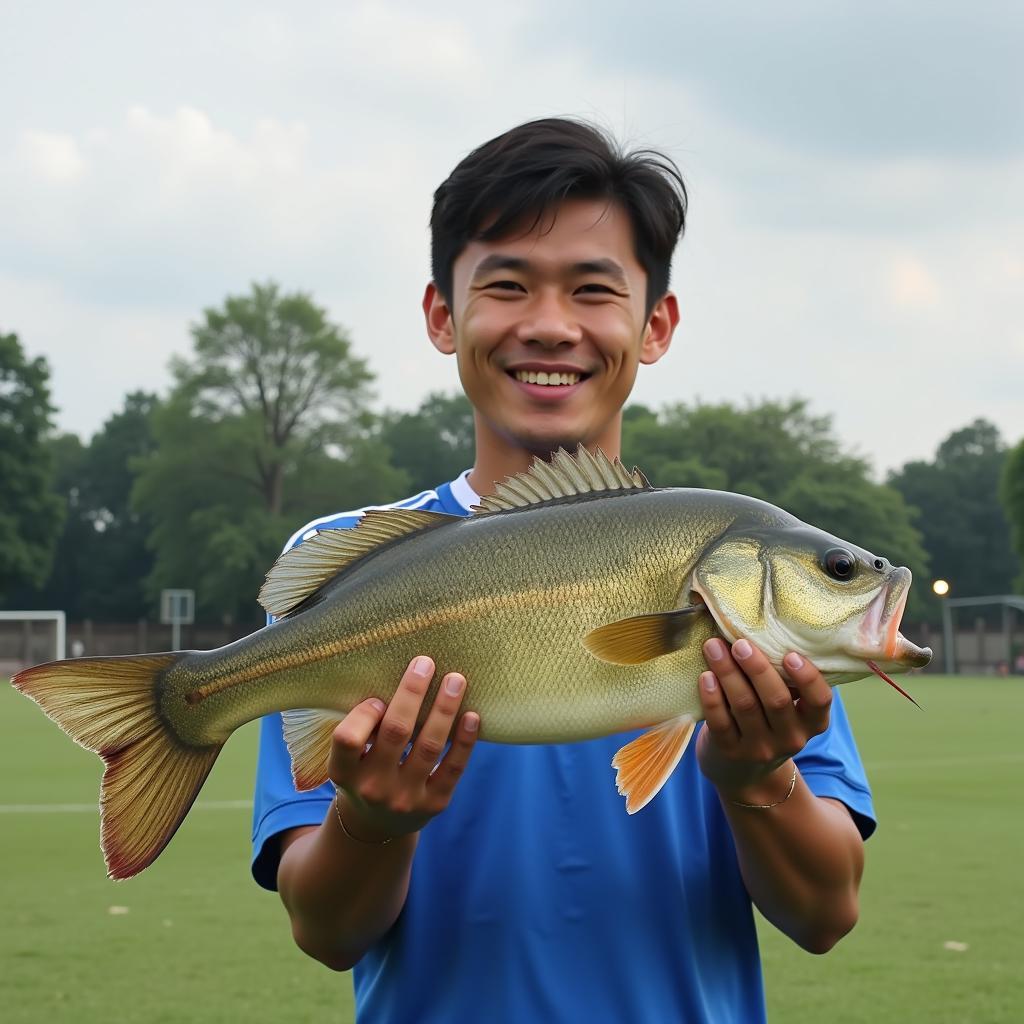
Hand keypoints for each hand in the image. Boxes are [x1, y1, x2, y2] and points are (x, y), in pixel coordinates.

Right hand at [327, 656, 479, 842]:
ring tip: (456, 679)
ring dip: (444, 708)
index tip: (380, 696)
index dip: (364, 713)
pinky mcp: (435, 804)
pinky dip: (464, 740)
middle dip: (412, 693)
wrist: (378, 826)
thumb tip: (397, 675)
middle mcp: (373, 788)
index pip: (348, 738)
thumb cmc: (364, 772)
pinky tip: (472, 715)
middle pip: (395, 733)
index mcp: (344, 772)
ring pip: (429, 746)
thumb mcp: (349, 758)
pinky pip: (453, 768)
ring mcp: (405, 799)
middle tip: (425, 662)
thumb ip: (363, 727)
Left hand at [696, 638, 831, 801]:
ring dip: (728, 673)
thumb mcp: (788, 709)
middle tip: (739, 642)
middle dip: (756, 668)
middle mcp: (791, 738)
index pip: (820, 701)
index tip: (790, 654)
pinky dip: (712, 697)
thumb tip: (763, 629)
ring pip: (745, 707)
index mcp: (812, 722)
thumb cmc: (768, 723)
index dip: (808, 678)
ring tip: (713, 647)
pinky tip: (705, 676)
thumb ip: (785, 681)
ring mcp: (759, 748)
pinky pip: (720, 722)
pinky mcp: (730, 752)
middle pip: (776, 700)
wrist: (744, 773)